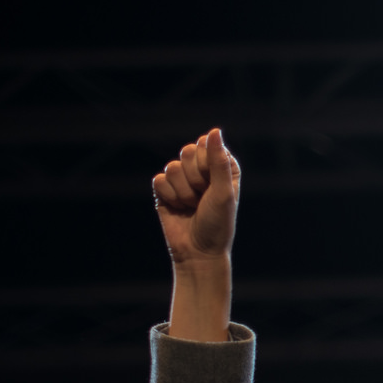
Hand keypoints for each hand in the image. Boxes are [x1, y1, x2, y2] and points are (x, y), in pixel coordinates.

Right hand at [152, 128, 239, 267]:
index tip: (214, 184)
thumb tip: (214, 131)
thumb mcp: (223, 192)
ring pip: (172, 167)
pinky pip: (159, 180)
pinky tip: (178, 209)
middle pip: (186, 152)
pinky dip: (169, 196)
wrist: (198, 252)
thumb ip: (218, 161)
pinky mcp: (165, 191)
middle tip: (202, 197)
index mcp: (222, 167)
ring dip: (183, 192)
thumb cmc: (218, 223)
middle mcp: (202, 171)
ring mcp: (182, 180)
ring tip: (192, 206)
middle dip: (194, 178)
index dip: (207, 165)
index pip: (206, 144)